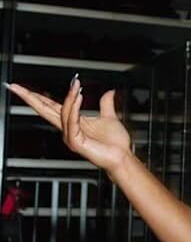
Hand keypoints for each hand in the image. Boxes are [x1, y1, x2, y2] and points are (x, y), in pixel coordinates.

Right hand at [5, 75, 131, 172]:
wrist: (122, 157)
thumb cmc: (115, 143)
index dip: (38, 97)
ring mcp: (70, 137)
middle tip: (15, 87)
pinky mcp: (76, 142)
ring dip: (69, 97)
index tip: (24, 87)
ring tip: (75, 84)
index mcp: (73, 123)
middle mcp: (68, 130)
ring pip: (62, 112)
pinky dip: (75, 108)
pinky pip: (72, 122)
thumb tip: (109, 92)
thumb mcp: (109, 118)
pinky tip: (79, 96)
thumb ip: (106, 105)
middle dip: (30, 98)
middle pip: (45, 110)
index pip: (51, 107)